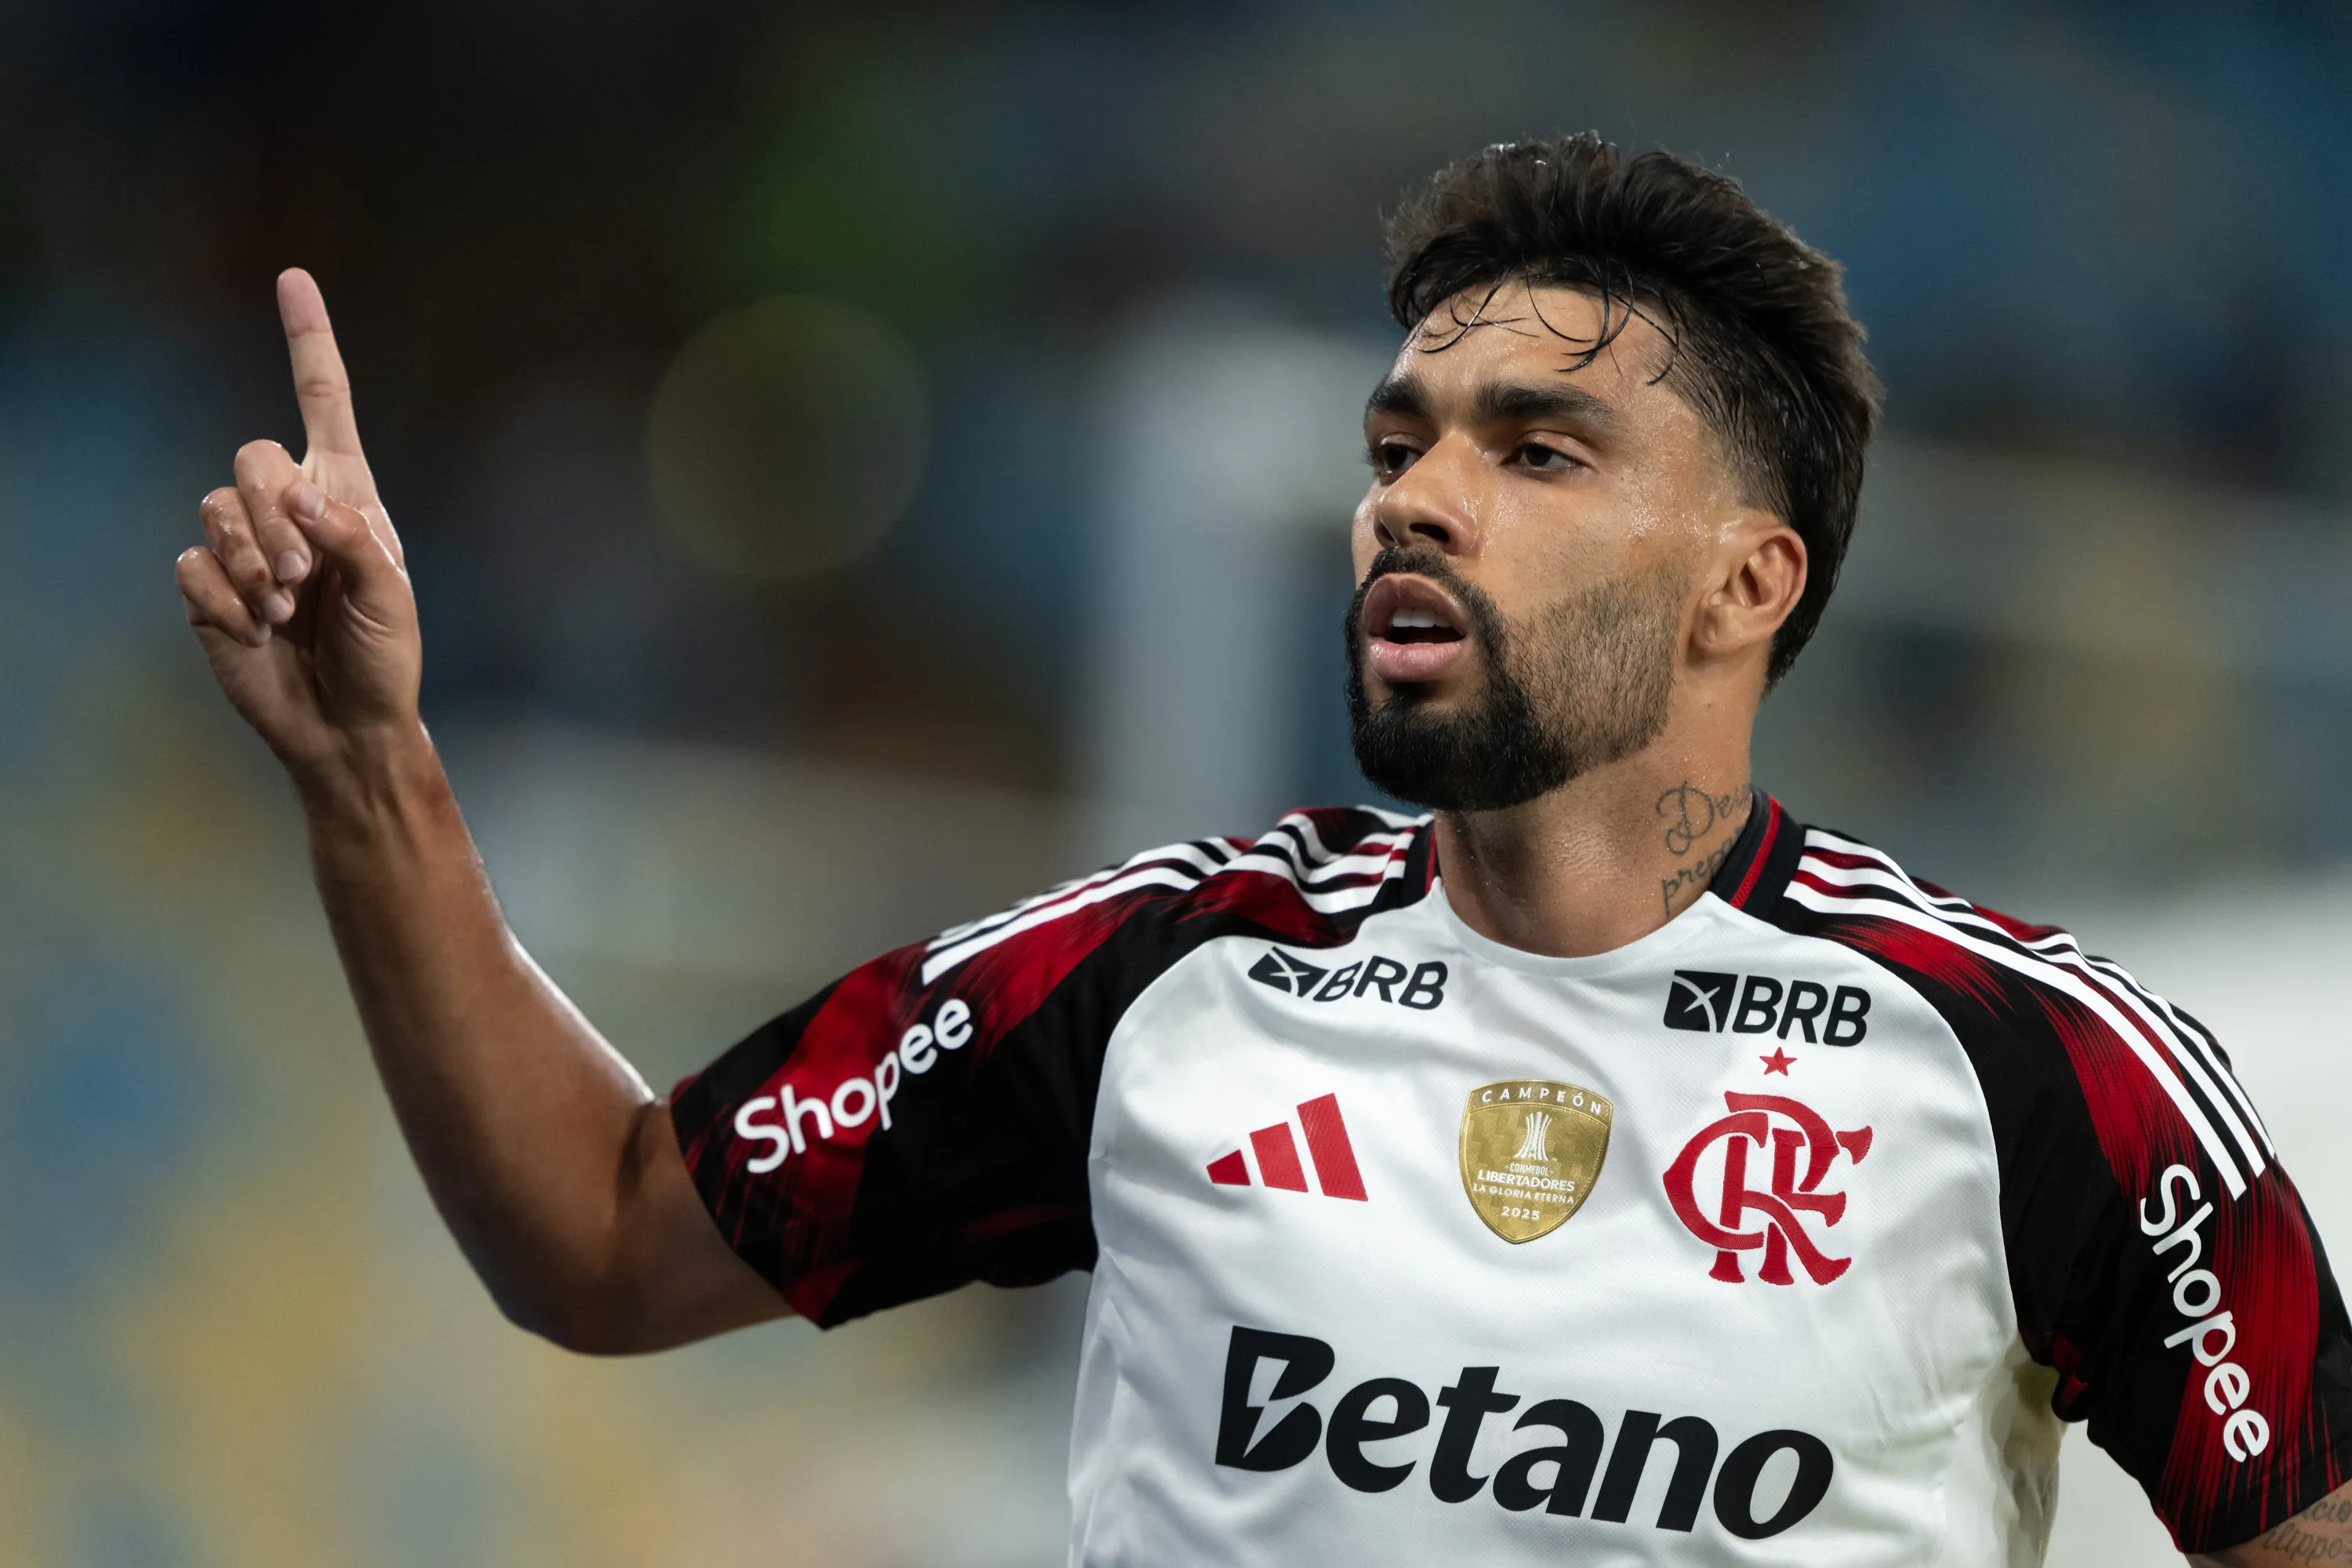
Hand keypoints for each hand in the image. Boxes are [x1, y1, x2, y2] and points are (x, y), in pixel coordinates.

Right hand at [175, 270, 422, 779]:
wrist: (345, 723)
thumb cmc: (383, 656)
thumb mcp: (388, 593)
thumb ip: (348, 535)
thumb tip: (296, 497)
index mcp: (345, 494)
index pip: (323, 401)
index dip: (309, 340)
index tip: (294, 279)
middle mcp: (291, 507)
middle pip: (252, 455)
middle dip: (272, 515)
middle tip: (303, 576)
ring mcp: (244, 545)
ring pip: (214, 509)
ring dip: (251, 564)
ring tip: (285, 613)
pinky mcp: (209, 587)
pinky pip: (191, 566)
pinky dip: (224, 601)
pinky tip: (255, 632)